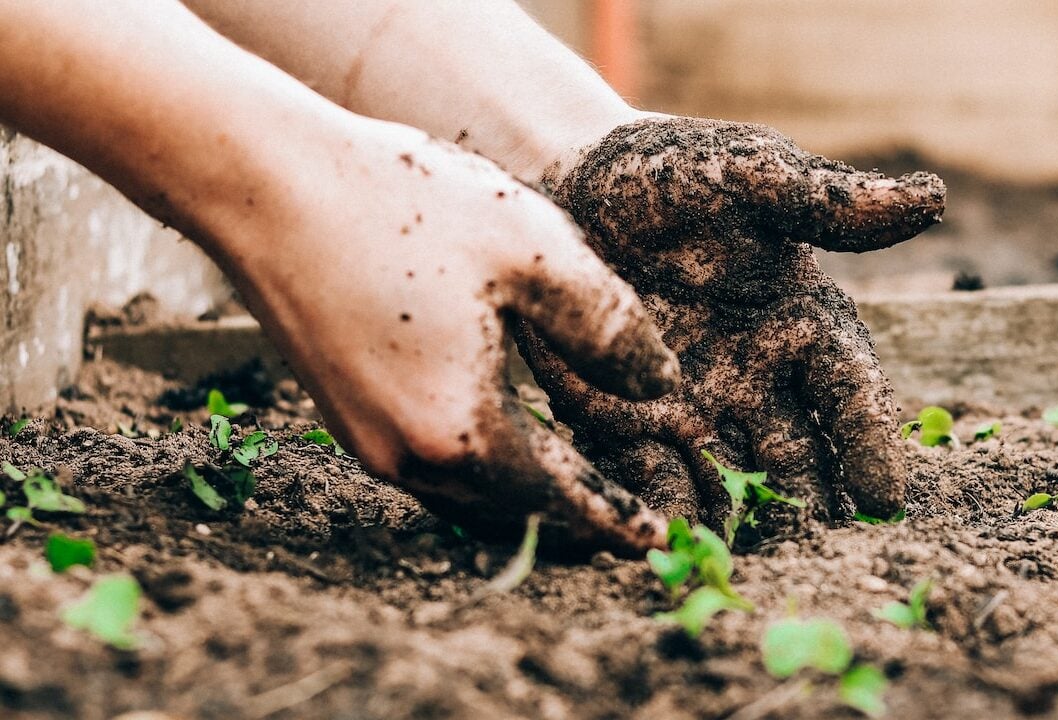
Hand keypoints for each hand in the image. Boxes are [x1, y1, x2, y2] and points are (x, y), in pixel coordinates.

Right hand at [208, 119, 679, 553]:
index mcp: (463, 430)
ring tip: (577, 490)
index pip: (562, 500)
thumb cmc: (404, 206)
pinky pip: (431, 469)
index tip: (658, 540)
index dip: (616, 520)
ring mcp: (367, 440)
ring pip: (468, 498)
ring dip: (527, 502)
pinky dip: (483, 471)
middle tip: (627, 523)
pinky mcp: (344, 414)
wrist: (266, 184)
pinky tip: (506, 440)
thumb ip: (610, 328)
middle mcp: (408, 456)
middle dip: (575, 523)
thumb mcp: (535, 252)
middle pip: (513, 514)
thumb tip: (661, 385)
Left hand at [518, 116, 943, 540]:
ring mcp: (693, 407)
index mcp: (802, 323)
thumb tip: (931, 199)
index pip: (849, 392)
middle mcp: (757, 378)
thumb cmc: (672, 173)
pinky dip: (664, 510)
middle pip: (798, 456)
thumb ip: (826, 201)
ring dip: (742, 523)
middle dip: (811, 505)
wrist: (571, 182)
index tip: (884, 499)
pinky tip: (667, 542)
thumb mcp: (748, 175)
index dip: (869, 443)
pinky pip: (651, 476)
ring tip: (747, 567)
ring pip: (731, 480)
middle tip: (820, 555)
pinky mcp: (626, 421)